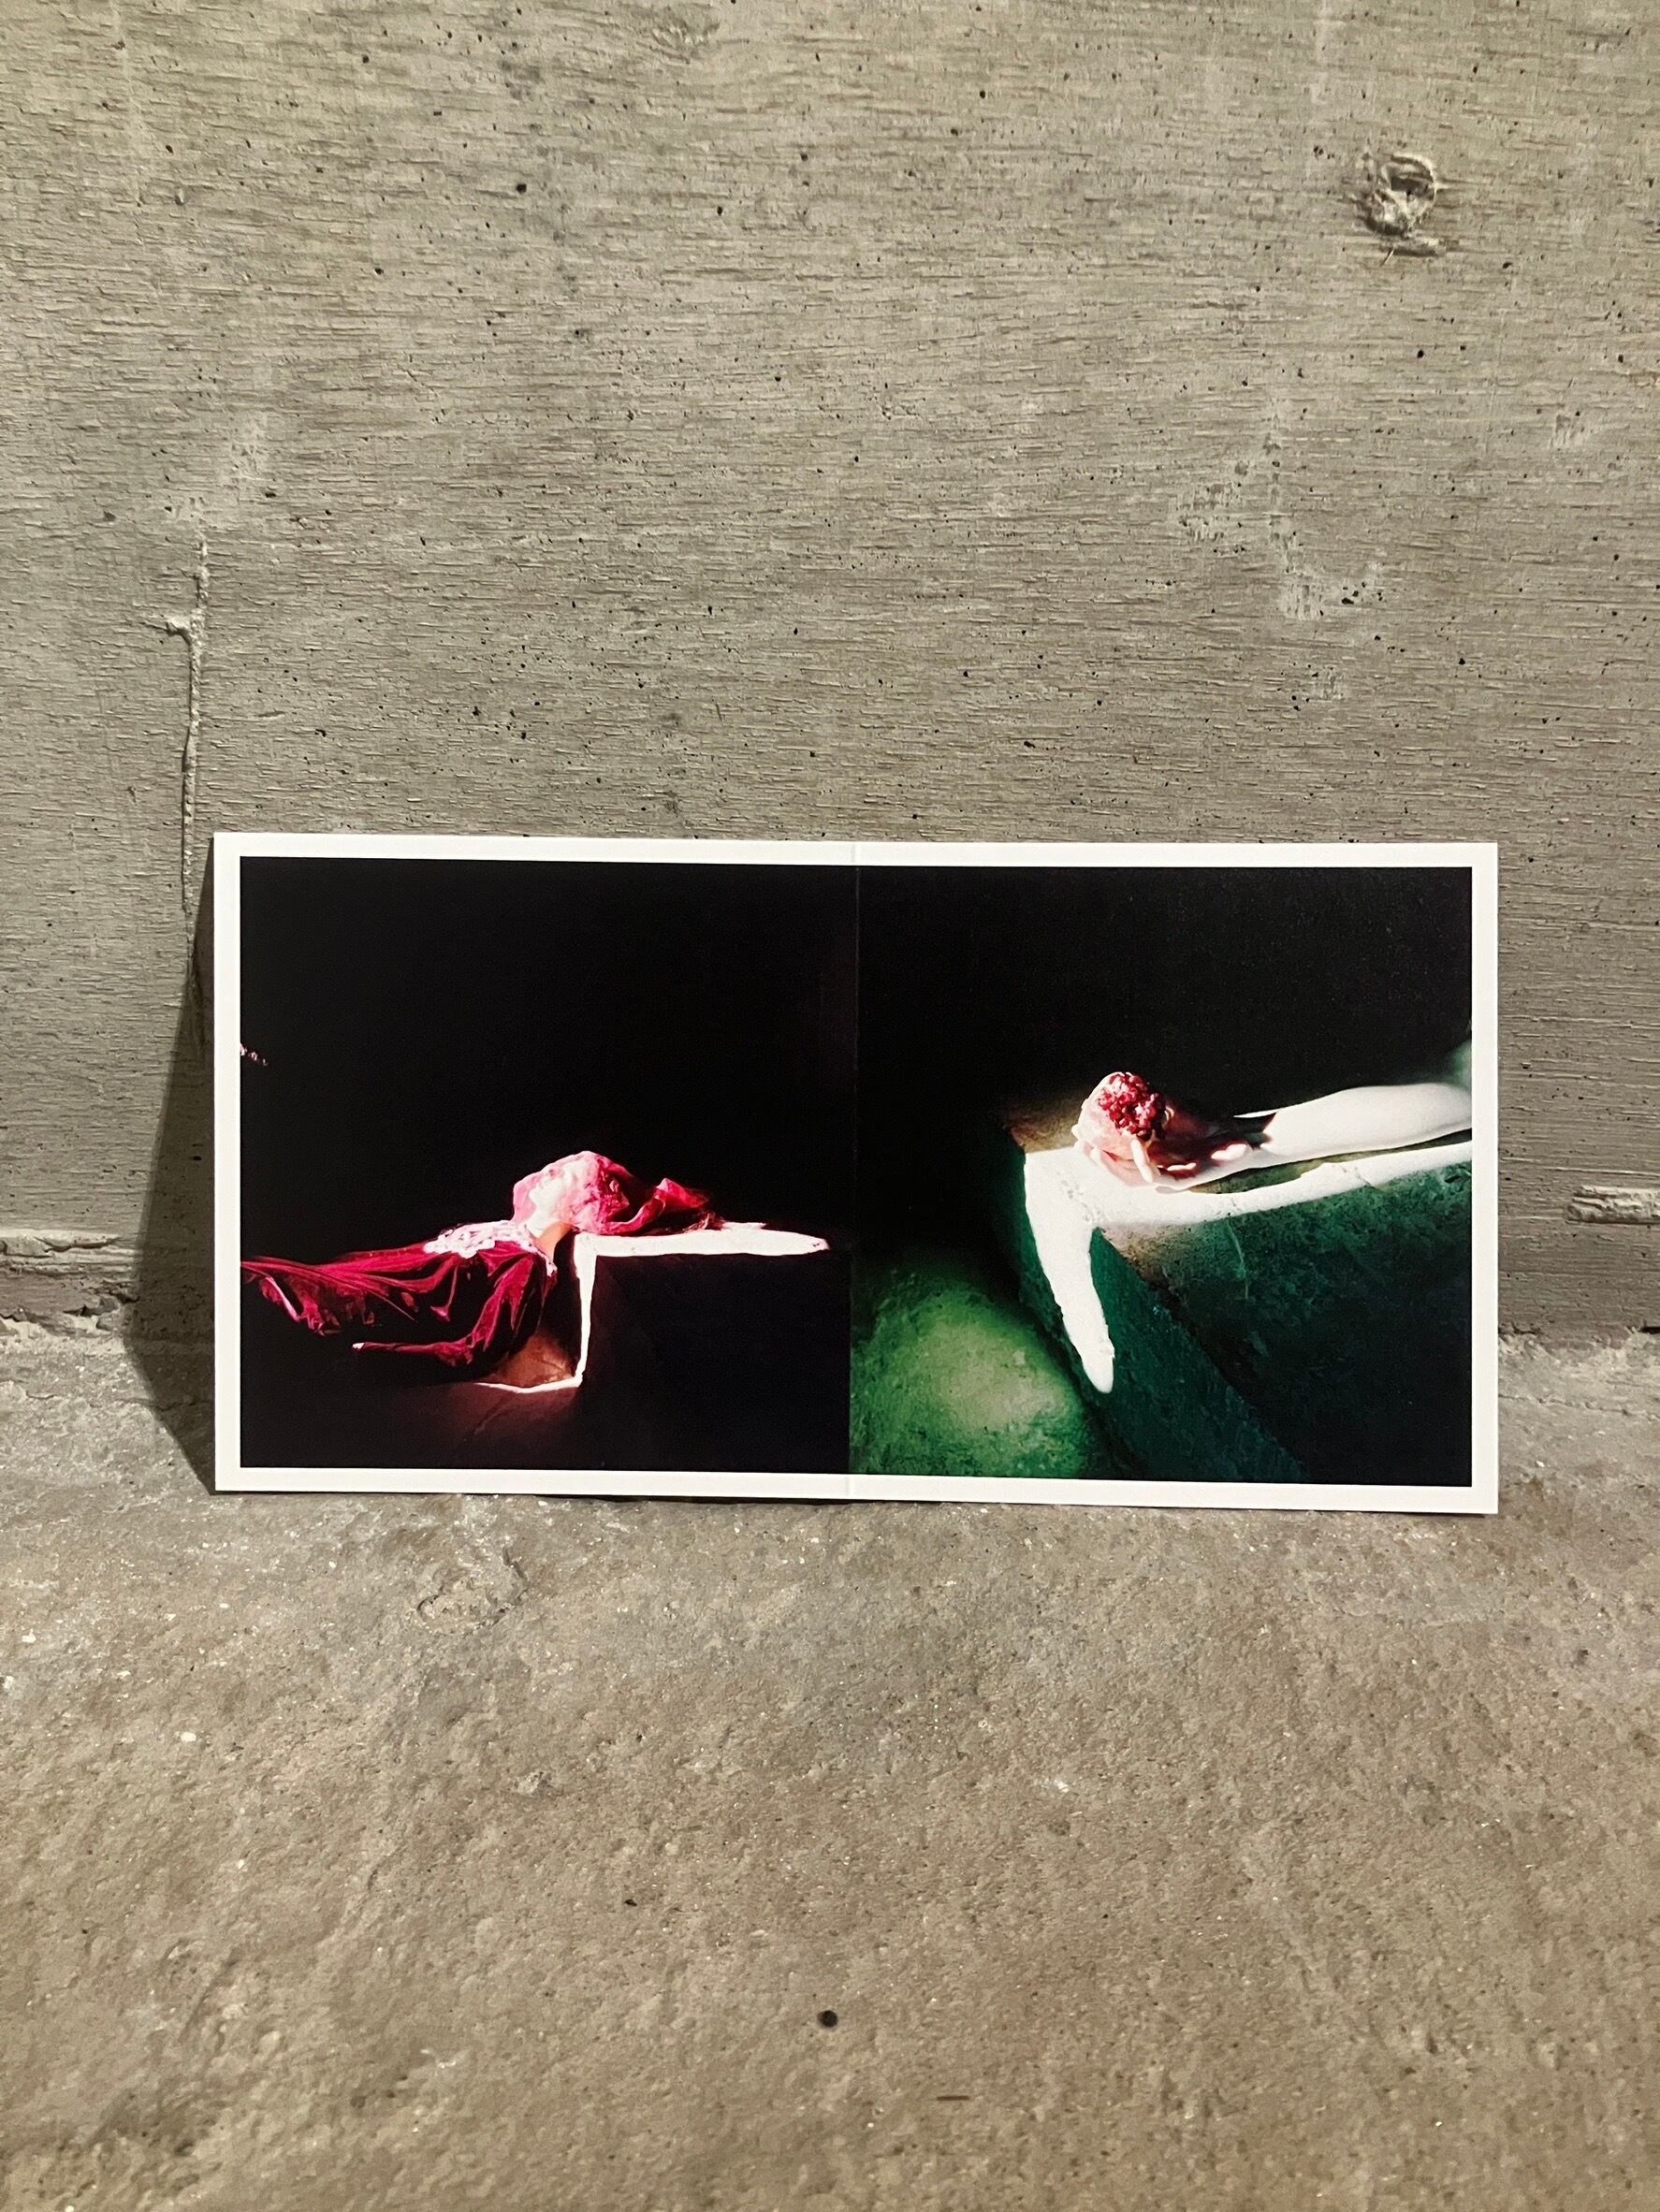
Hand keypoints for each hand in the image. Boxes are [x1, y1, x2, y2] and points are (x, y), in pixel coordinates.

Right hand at [1073, 1071, 1266, 1190]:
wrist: (1238, 1135)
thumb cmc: (1208, 1123)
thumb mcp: (1174, 1107)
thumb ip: (1152, 1101)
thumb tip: (1126, 1086)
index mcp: (1149, 1156)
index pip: (1115, 1156)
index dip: (1095, 1146)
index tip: (1078, 1130)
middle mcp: (1155, 1170)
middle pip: (1116, 1171)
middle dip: (1095, 1159)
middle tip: (1078, 1144)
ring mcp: (1167, 1178)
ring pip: (1129, 1180)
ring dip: (1109, 1167)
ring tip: (1093, 1151)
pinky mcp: (1182, 1181)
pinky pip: (1155, 1176)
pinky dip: (1141, 1162)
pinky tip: (1134, 1145)